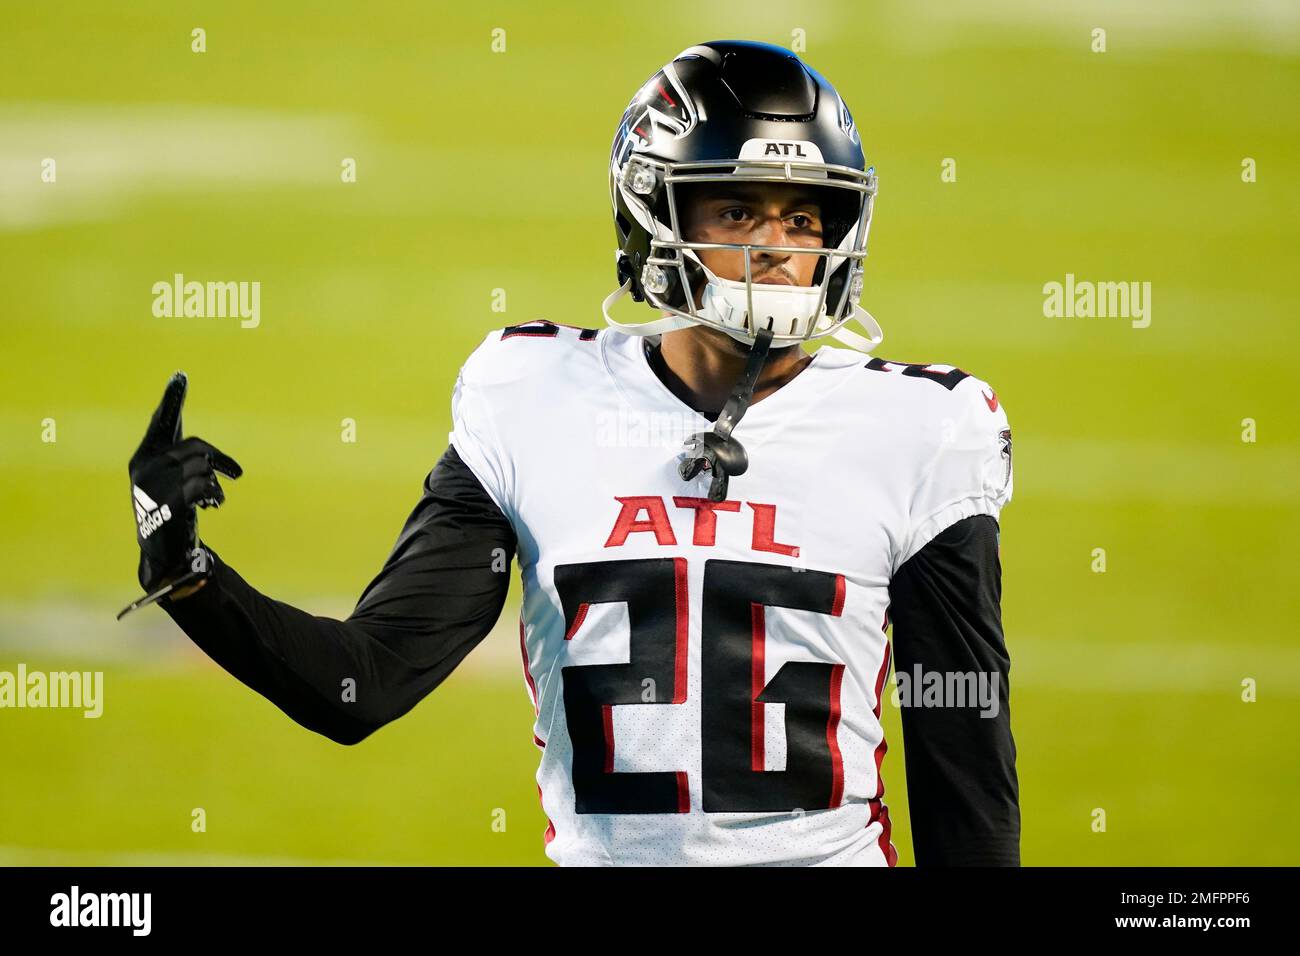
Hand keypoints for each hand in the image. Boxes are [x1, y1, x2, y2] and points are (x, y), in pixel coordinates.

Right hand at [128, 371, 241, 592]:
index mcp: (145, 455)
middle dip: (219, 459)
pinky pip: (202, 485)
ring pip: (202, 466)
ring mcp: (152, 485)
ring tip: (214, 498)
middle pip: (196, 447)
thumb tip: (209, 454)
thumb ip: (188, 459)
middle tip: (233, 473)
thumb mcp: (178, 480)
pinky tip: (214, 504)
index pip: (162, 422)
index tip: (181, 375)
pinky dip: (214, 494)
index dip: (172, 399)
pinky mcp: (166, 504)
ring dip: (216, 482)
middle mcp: (143, 466)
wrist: (165, 552)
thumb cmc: (174, 509)